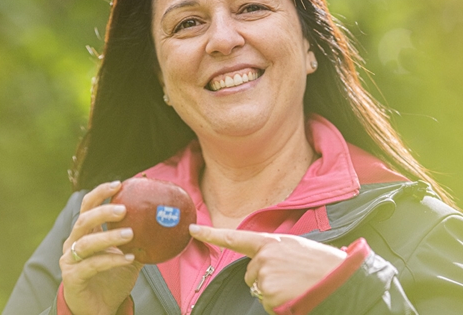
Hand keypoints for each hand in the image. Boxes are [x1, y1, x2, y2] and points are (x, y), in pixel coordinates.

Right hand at [60, 181, 143, 314]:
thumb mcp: (130, 253)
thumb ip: (141, 237)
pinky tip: (129, 258)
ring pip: (87, 241)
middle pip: (84, 219)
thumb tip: (163, 220)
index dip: (101, 192)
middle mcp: (75, 242)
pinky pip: (92, 264)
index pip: (89, 204)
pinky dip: (112, 259)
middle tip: (124, 209)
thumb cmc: (113, 277)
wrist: (101, 308)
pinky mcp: (73, 277)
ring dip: (109, 236)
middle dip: (103, 211)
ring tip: (130, 233)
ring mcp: (71, 259)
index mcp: (86, 231)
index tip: (119, 184)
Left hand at [189, 224, 345, 314]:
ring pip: (259, 290)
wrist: (341, 278)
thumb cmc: (320, 263)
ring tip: (295, 286)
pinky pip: (267, 304)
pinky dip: (279, 305)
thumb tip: (260, 265)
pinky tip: (294, 296)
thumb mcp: (294, 247)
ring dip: (274, 292)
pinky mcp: (269, 295)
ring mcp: (265, 276)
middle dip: (265, 279)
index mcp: (269, 242)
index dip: (210, 234)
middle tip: (290, 277)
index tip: (192, 230)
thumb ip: (273, 252)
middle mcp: (262, 257)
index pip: (234, 238)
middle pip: (250, 274)